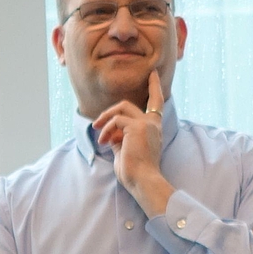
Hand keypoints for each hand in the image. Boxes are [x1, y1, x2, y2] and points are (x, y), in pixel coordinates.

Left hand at [93, 72, 173, 215]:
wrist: (143, 180)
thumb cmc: (135, 171)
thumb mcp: (126, 150)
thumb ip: (120, 138)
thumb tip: (109, 132)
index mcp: (154, 128)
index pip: (156, 103)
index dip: (154, 87)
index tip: (152, 74)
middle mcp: (153, 123)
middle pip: (127, 104)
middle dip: (108, 112)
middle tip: (97, 125)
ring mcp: (146, 124)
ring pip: (120, 108)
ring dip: (105, 120)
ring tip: (99, 134)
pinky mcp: (137, 127)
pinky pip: (116, 120)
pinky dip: (107, 130)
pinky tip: (104, 141)